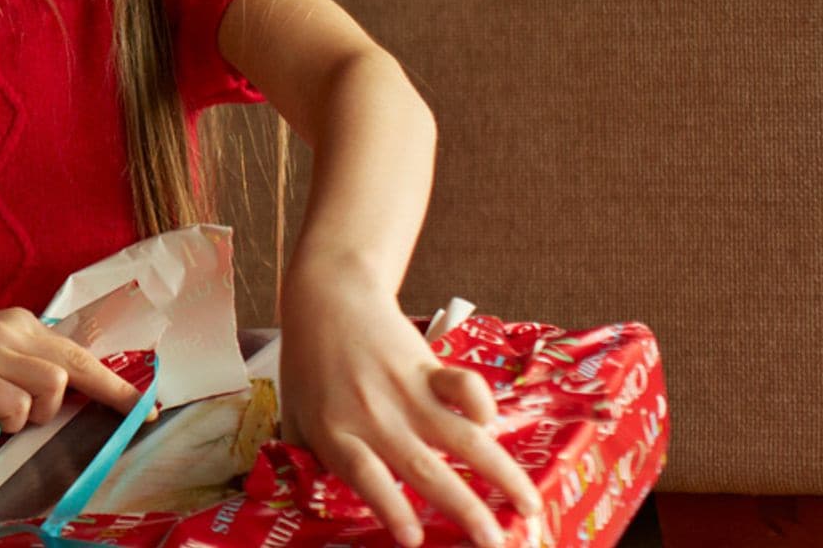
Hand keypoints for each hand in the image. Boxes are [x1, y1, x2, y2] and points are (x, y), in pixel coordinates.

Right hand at [0, 308, 145, 433]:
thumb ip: (27, 363)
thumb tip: (74, 395)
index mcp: (19, 323)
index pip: (78, 352)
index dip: (115, 382)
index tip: (144, 405)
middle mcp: (9, 332)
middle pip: (76, 366)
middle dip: (109, 395)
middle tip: (132, 417)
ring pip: (53, 387)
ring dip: (41, 413)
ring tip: (11, 416)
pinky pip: (16, 410)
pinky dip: (10, 423)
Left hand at [278, 279, 540, 547]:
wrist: (326, 299)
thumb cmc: (308, 366)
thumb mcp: (294, 417)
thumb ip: (309, 460)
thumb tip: (319, 507)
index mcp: (337, 435)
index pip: (366, 477)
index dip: (391, 508)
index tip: (416, 540)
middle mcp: (375, 418)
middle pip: (425, 469)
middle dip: (466, 512)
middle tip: (497, 545)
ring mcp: (405, 393)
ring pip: (462, 438)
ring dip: (501, 473)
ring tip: (528, 506)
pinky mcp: (428, 367)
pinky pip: (464, 386)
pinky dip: (481, 404)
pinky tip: (490, 425)